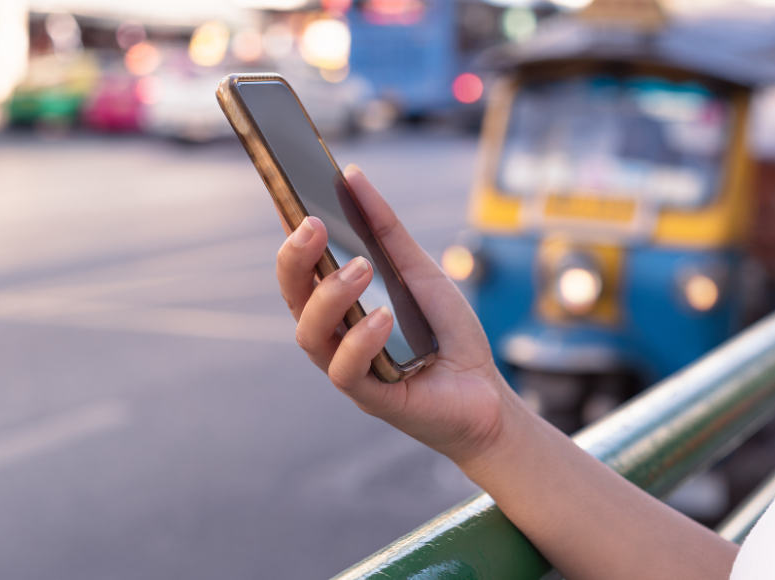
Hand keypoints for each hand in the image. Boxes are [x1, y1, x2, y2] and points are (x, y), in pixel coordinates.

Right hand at [276, 164, 521, 464]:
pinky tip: (383, 318)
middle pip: (294, 298)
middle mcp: (335, 335)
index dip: (289, 236)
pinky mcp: (370, 397)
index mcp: (340, 305)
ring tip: (361, 269)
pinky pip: (345, 371)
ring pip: (311, 334)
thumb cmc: (446, 334)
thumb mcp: (420, 271)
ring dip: (330, 297)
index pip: (302, 269)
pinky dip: (360, 340)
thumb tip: (352, 177)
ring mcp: (348, 367)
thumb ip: (387, 230)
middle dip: (296, 260)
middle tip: (313, 226)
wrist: (486, 393)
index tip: (288, 199)